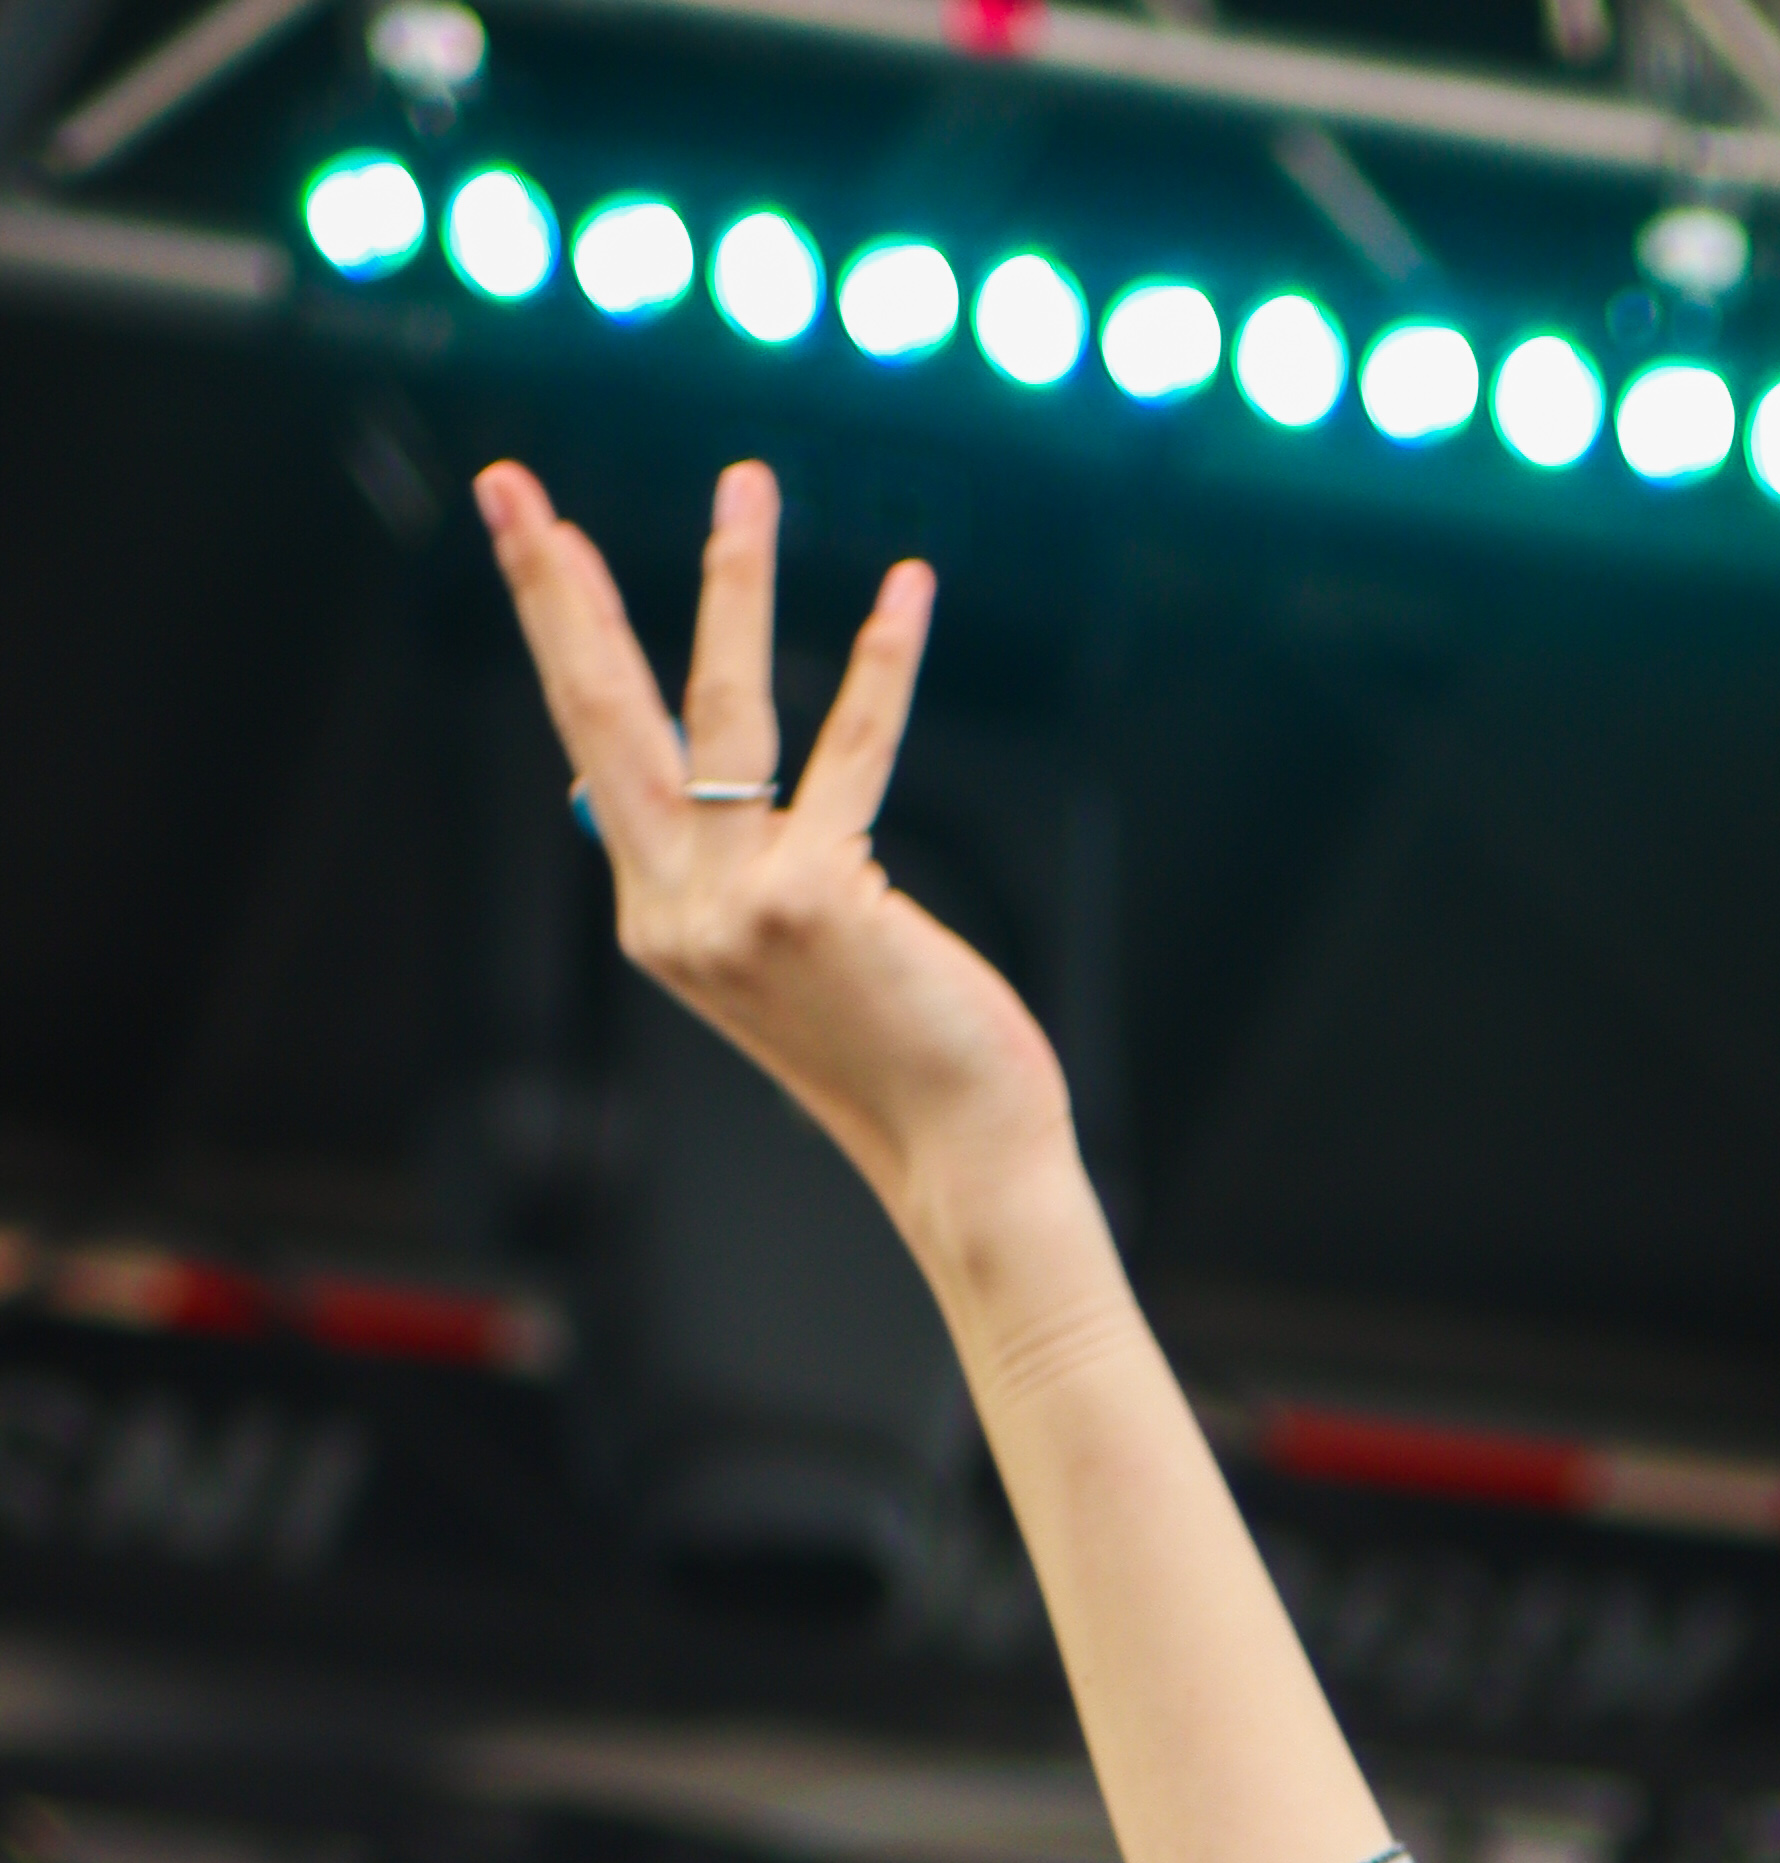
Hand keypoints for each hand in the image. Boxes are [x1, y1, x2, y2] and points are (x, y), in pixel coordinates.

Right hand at [476, 455, 1073, 1264]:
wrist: (955, 1151)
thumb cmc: (882, 1047)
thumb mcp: (770, 955)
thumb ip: (709, 872)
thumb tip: (632, 782)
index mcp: (655, 918)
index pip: (593, 744)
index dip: (565, 629)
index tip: (541, 535)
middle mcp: (677, 910)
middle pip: (602, 714)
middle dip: (554, 587)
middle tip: (511, 483)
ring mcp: (739, 906)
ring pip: (722, 706)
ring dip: (734, 578)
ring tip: (745, 482)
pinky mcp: (818, 897)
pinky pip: (853, 749)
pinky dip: (883, 664)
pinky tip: (904, 593)